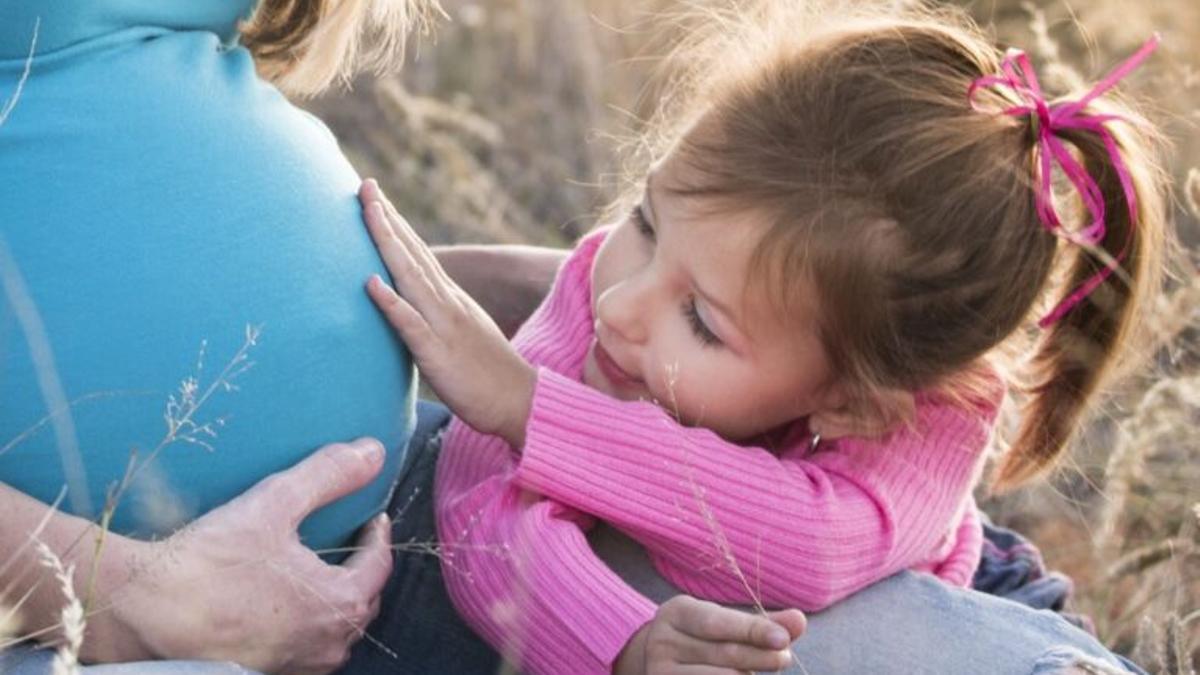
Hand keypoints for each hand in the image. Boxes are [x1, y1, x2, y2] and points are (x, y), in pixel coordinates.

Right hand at [103, 438, 393, 673]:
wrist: (143, 613)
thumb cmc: (210, 562)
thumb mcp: (275, 504)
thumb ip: (328, 475)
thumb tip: (373, 451)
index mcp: (340, 604)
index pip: (379, 566)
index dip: (378, 537)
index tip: (372, 517)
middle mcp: (326, 645)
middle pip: (362, 602)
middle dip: (361, 570)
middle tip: (350, 542)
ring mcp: (296, 666)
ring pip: (333, 631)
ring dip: (334, 602)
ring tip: (317, 572)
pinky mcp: (264, 673)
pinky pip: (301, 647)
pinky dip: (303, 623)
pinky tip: (279, 603)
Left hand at [360, 178, 535, 446]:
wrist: (521, 401)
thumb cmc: (487, 375)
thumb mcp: (459, 335)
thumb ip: (436, 316)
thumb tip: (410, 305)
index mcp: (450, 299)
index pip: (418, 254)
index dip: (395, 224)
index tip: (373, 196)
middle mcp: (447, 303)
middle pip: (412, 253)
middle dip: (387, 218)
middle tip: (364, 184)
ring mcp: (444, 325)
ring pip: (411, 277)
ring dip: (388, 243)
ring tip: (367, 212)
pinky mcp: (439, 354)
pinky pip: (411, 325)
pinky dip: (391, 302)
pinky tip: (370, 283)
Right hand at [613, 596, 805, 674]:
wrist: (663, 662)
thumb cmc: (705, 640)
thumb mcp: (726, 625)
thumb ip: (761, 624)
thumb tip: (799, 620)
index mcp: (676, 613)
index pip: (717, 622)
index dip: (752, 630)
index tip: (784, 640)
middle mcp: (661, 641)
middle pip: (722, 653)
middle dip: (759, 657)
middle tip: (784, 658)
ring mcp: (660, 671)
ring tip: (758, 673)